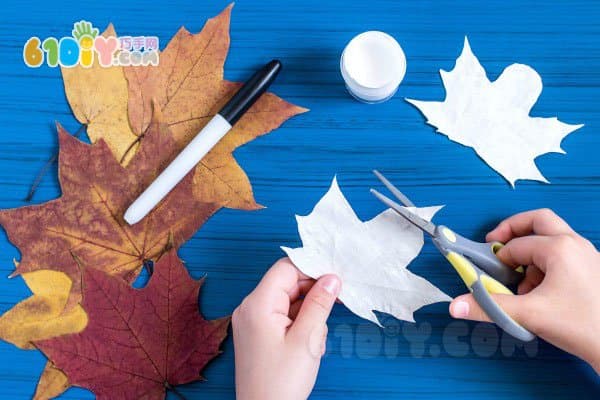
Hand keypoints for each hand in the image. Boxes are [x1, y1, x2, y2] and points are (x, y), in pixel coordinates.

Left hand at [232, 258, 340, 399]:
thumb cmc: (281, 383)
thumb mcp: (307, 339)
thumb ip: (319, 304)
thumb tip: (331, 278)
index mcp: (257, 304)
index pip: (286, 269)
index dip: (312, 268)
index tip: (336, 277)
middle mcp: (250, 308)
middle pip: (287, 284)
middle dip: (312, 294)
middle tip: (334, 307)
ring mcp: (252, 321)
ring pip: (288, 301)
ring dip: (308, 313)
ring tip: (315, 341)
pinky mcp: (258, 334)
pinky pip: (283, 316)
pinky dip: (299, 325)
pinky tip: (309, 345)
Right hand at [449, 209, 599, 372]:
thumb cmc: (583, 327)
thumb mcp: (529, 314)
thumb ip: (488, 306)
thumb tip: (455, 305)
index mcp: (559, 248)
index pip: (514, 246)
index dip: (497, 260)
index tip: (488, 275)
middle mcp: (575, 244)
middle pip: (538, 220)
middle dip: (512, 230)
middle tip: (495, 244)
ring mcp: (588, 254)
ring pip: (551, 238)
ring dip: (531, 252)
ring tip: (523, 281)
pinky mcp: (594, 268)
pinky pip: (564, 253)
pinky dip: (547, 264)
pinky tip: (542, 291)